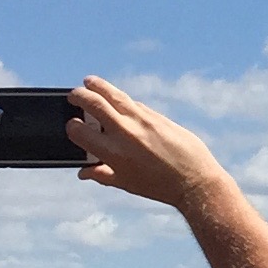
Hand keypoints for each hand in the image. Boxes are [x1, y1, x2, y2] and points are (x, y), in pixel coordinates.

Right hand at [67, 78, 228, 210]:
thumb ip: (101, 175)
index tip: (72, 124)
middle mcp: (125, 133)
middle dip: (78, 95)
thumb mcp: (126, 183)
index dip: (72, 126)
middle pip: (94, 103)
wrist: (195, 180)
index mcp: (112, 153)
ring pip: (115, 95)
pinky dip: (123, 101)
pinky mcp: (158, 116)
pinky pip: (135, 104)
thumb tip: (83, 172)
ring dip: (99, 86)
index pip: (79, 131)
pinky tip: (118, 100)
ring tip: (89, 82)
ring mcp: (143, 121)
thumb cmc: (159, 186)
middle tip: (73, 94)